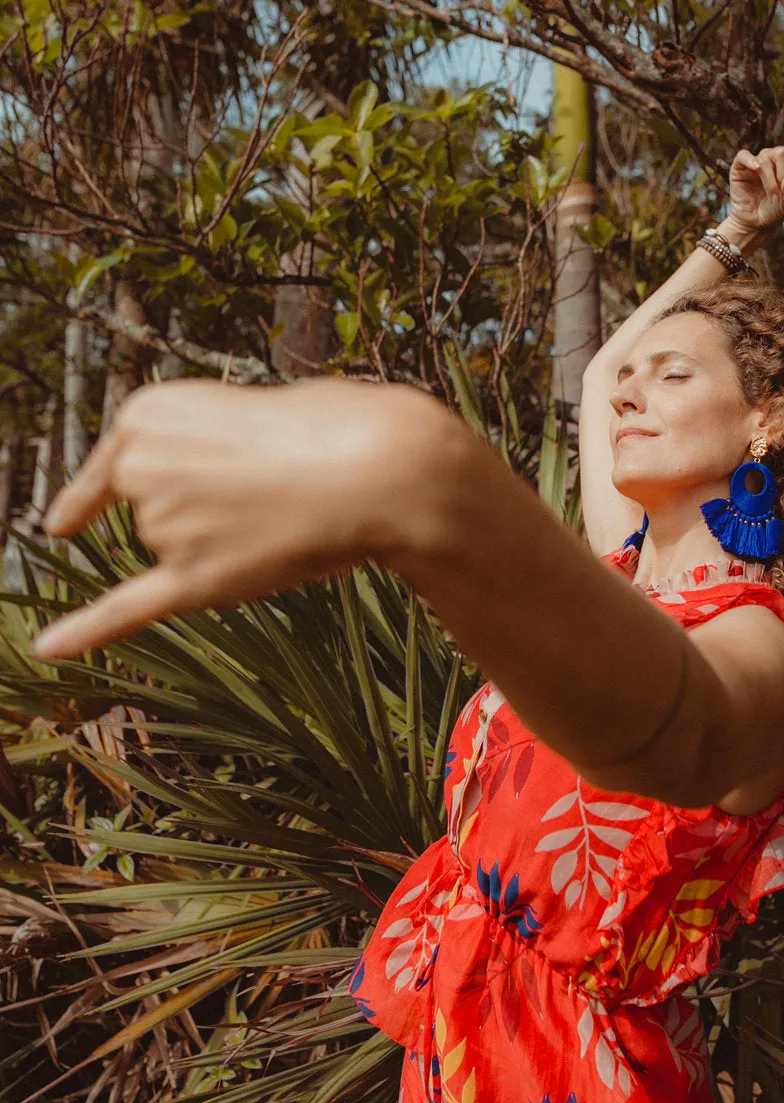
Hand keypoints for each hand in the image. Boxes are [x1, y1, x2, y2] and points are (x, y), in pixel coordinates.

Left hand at [30, 377, 436, 660]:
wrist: (375, 466)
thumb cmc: (328, 432)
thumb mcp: (241, 411)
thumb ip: (197, 458)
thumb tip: (181, 535)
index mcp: (144, 412)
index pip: (124, 466)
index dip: (148, 485)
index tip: (72, 519)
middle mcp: (139, 469)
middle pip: (154, 510)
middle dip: (204, 508)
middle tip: (271, 482)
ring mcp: (164, 528)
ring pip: (176, 550)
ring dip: (224, 540)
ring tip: (281, 510)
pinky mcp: (194, 580)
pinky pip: (129, 608)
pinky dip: (87, 631)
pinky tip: (48, 649)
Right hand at [726, 139, 783, 242]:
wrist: (754, 224)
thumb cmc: (774, 211)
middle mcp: (773, 157)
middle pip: (783, 152)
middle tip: (781, 192)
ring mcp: (756, 160)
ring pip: (765, 159)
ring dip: (770, 180)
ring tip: (772, 196)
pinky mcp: (739, 167)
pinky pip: (743, 155)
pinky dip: (750, 160)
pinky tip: (756, 169)